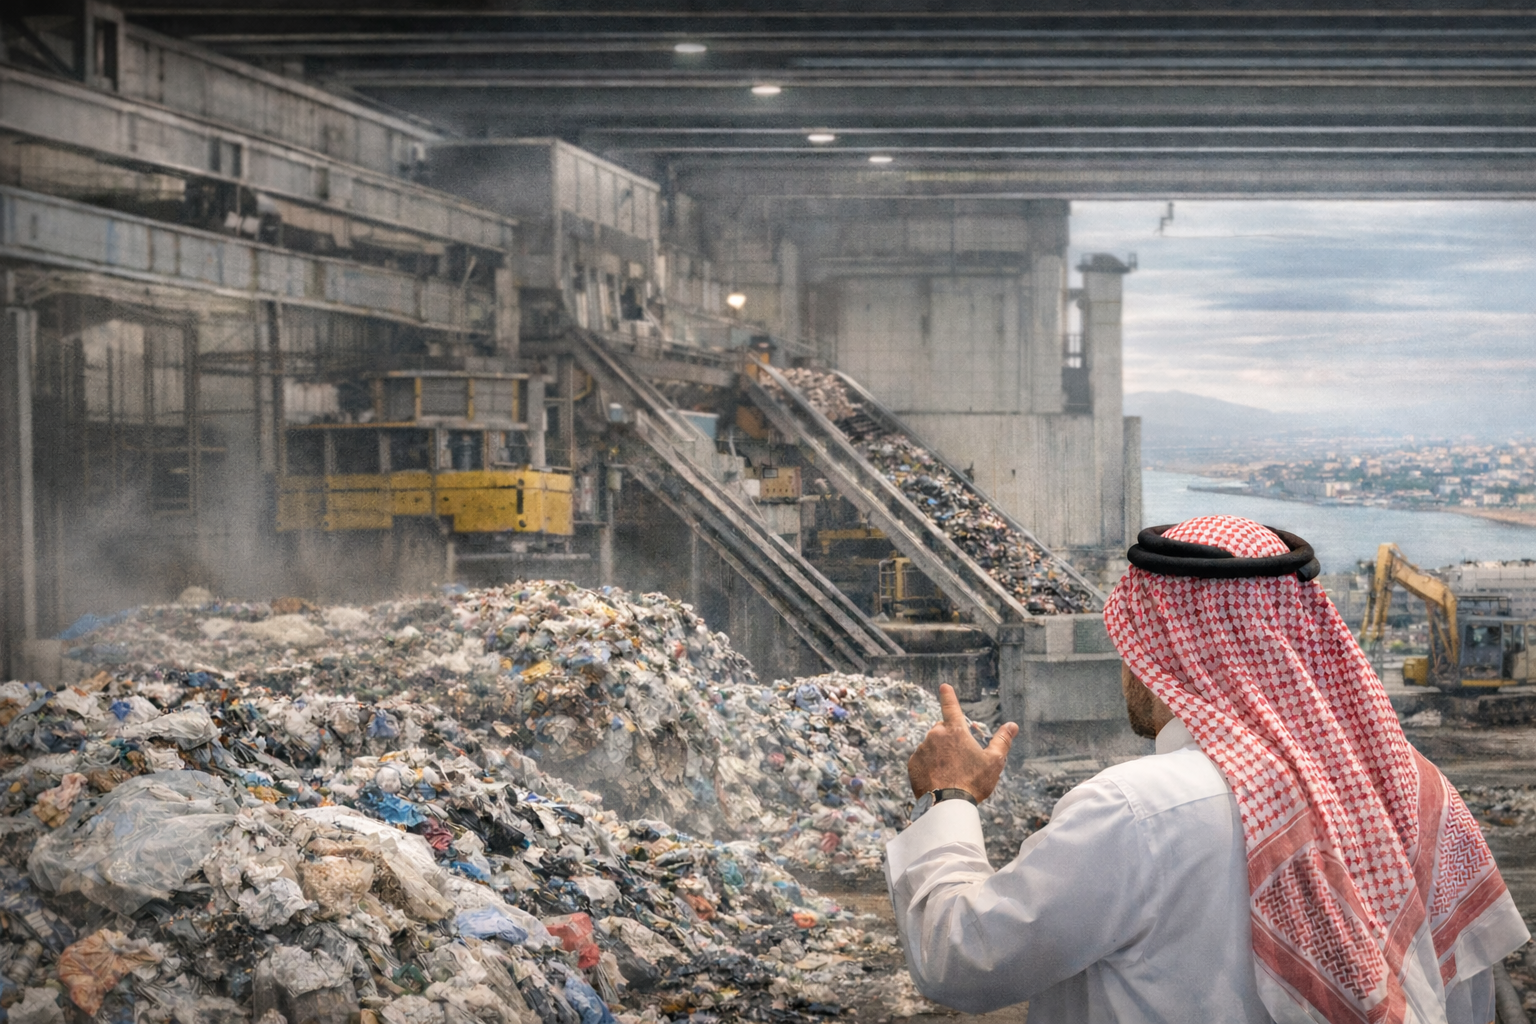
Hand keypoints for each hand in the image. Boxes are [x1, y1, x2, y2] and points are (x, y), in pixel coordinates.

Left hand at [907, 684, 1018, 802]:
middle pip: (942, 731)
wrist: (947, 804)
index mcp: (955, 731)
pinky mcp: (913, 764)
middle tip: (961, 760)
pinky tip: (939, 779)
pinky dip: (929, 766)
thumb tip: (1012, 725)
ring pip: (932, 746)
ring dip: (939, 754)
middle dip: (950, 739)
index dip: (948, 696)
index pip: (951, 707)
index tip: (944, 686)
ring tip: (951, 774)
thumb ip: (1002, 741)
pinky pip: (922, 760)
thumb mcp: (994, 762)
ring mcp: (922, 749)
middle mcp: (935, 735)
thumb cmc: (973, 782)